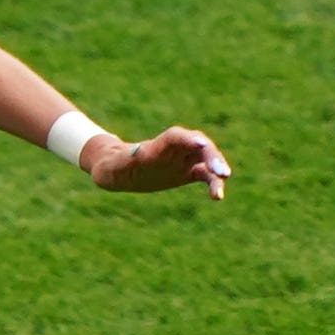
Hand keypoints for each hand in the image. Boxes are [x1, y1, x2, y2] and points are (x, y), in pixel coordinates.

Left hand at [89, 126, 230, 199]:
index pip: (175, 137)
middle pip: (198, 146)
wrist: (119, 171)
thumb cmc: (113, 167)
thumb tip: (118, 166)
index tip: (200, 143)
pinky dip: (214, 183)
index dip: (188, 139)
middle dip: (211, 156)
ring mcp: (182, 160)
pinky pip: (205, 176)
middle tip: (222, 172)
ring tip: (223, 185)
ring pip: (206, 160)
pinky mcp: (187, 172)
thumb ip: (117, 165)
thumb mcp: (112, 168)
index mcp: (155, 146)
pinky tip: (218, 197)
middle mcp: (173, 150)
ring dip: (217, 170)